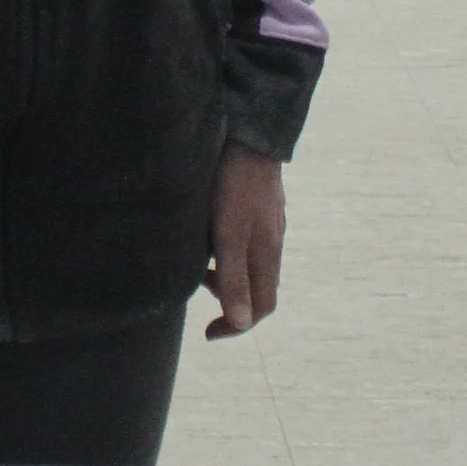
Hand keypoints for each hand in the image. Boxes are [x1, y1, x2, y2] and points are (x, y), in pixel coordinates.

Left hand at [203, 145, 284, 338]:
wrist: (250, 133)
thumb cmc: (236, 185)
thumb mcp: (228, 234)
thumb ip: (233, 277)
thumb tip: (241, 323)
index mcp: (267, 255)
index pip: (261, 307)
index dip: (237, 326)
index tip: (208, 332)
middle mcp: (271, 242)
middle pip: (255, 287)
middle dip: (228, 299)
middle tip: (197, 287)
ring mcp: (266, 222)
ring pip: (248, 262)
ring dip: (224, 272)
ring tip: (195, 259)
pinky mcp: (257, 205)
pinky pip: (244, 239)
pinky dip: (225, 249)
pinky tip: (204, 232)